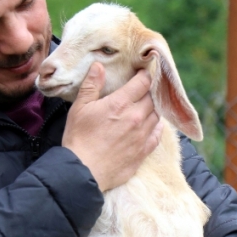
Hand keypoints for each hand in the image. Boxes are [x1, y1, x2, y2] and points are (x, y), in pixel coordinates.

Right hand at [62, 63, 162, 191]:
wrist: (83, 171)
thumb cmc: (78, 138)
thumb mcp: (80, 108)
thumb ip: (91, 85)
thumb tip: (99, 66)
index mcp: (120, 104)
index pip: (142, 83)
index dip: (144, 75)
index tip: (142, 73)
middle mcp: (136, 117)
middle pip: (152, 98)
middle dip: (148, 92)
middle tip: (142, 91)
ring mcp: (142, 136)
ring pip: (157, 116)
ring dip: (152, 109)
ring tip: (146, 107)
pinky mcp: (143, 152)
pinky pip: (158, 135)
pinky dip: (157, 127)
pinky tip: (152, 126)